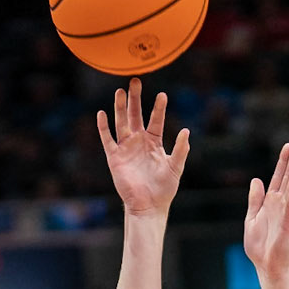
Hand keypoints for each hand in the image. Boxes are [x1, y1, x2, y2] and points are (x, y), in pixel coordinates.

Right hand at [97, 78, 188, 216]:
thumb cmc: (164, 189)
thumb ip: (181, 150)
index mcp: (154, 142)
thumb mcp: (175, 168)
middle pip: (135, 115)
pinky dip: (104, 127)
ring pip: (121, 122)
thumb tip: (187, 130)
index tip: (162, 95)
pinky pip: (108, 139)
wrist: (148, 206)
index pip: (155, 120)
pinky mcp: (115, 157)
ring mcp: (126, 148)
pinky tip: (102, 113)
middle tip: (135, 81)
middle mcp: (139, 142)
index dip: (158, 108)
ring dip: (120, 107)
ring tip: (120, 91)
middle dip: (135, 99)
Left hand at [243, 140, 288, 288]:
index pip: (278, 178)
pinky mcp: (287, 223)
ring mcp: (286, 213)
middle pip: (287, 177)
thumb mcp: (251, 219)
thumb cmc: (260, 248)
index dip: (282, 162)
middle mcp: (280, 205)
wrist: (266, 267)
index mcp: (270, 203)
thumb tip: (256, 180)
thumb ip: (254, 200)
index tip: (287, 146)